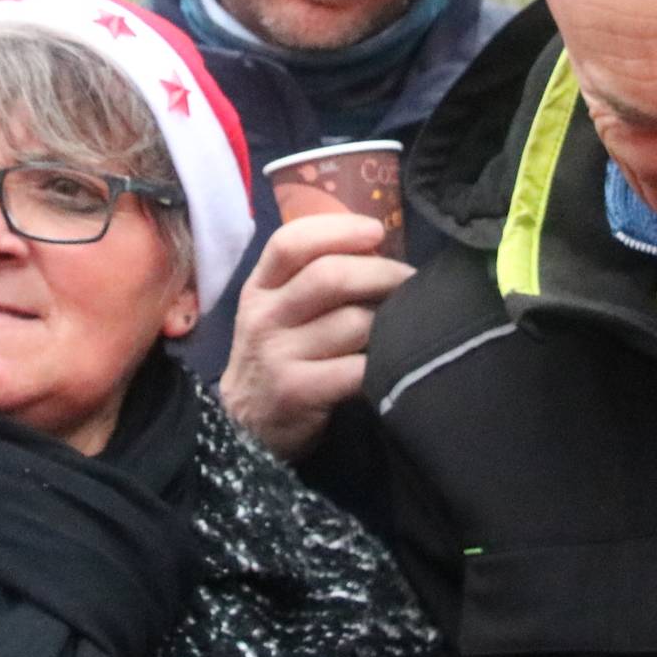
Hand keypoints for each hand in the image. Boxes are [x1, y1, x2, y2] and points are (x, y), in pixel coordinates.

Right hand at [221, 214, 414, 461]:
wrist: (245, 428)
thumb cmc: (277, 357)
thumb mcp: (276, 311)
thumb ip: (310, 278)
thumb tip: (376, 247)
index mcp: (259, 288)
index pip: (290, 242)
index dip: (337, 229)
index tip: (376, 230)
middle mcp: (264, 317)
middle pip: (330, 276)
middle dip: (382, 273)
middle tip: (410, 280)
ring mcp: (278, 356)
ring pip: (353, 322)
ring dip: (390, 321)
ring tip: (404, 324)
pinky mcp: (297, 392)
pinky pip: (358, 368)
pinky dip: (383, 364)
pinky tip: (391, 364)